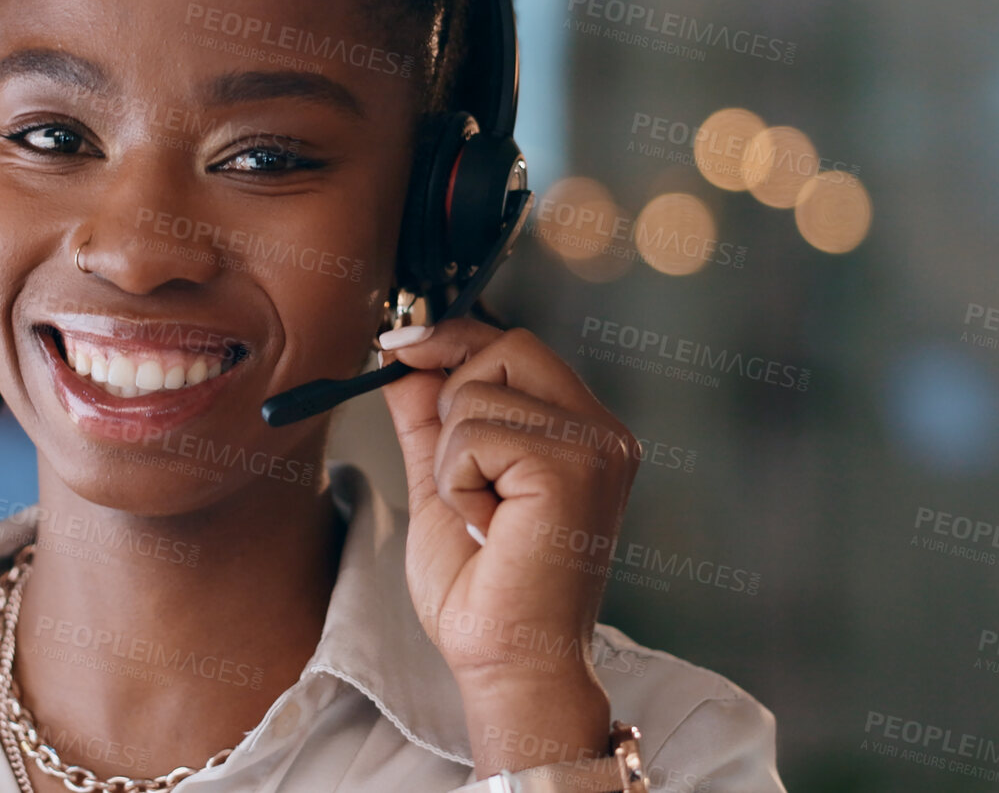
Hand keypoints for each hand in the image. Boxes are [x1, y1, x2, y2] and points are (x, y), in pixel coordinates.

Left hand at [378, 318, 641, 778]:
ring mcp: (594, 446)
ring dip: (449, 460)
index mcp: (583, 432)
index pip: (516, 345)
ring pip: (476, 392)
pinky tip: (486, 529)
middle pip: (505, 344)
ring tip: (480, 518)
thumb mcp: (443, 482)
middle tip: (458, 473)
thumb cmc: (481, 588)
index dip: (453, 337)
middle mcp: (602, 431)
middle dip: (451, 394)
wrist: (506, 660)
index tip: (396, 343)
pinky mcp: (571, 467)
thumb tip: (401, 357)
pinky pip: (473, 434)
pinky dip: (456, 482)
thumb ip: (428, 419)